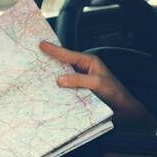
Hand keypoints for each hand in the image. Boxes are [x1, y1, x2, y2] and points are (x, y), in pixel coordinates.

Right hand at [38, 41, 156, 130]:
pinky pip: (64, 91)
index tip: (41, 44)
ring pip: (62, 78)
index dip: (54, 50)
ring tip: (35, 76)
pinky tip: (47, 94)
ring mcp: (80, 83)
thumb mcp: (98, 83)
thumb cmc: (115, 94)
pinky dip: (56, 91)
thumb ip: (80, 80)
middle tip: (33, 59)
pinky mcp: (78, 94)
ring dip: (51, 78)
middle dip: (49, 62)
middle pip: (63, 65)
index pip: (69, 54)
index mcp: (89, 62)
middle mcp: (83, 71)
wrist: (123, 111)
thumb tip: (60, 79)